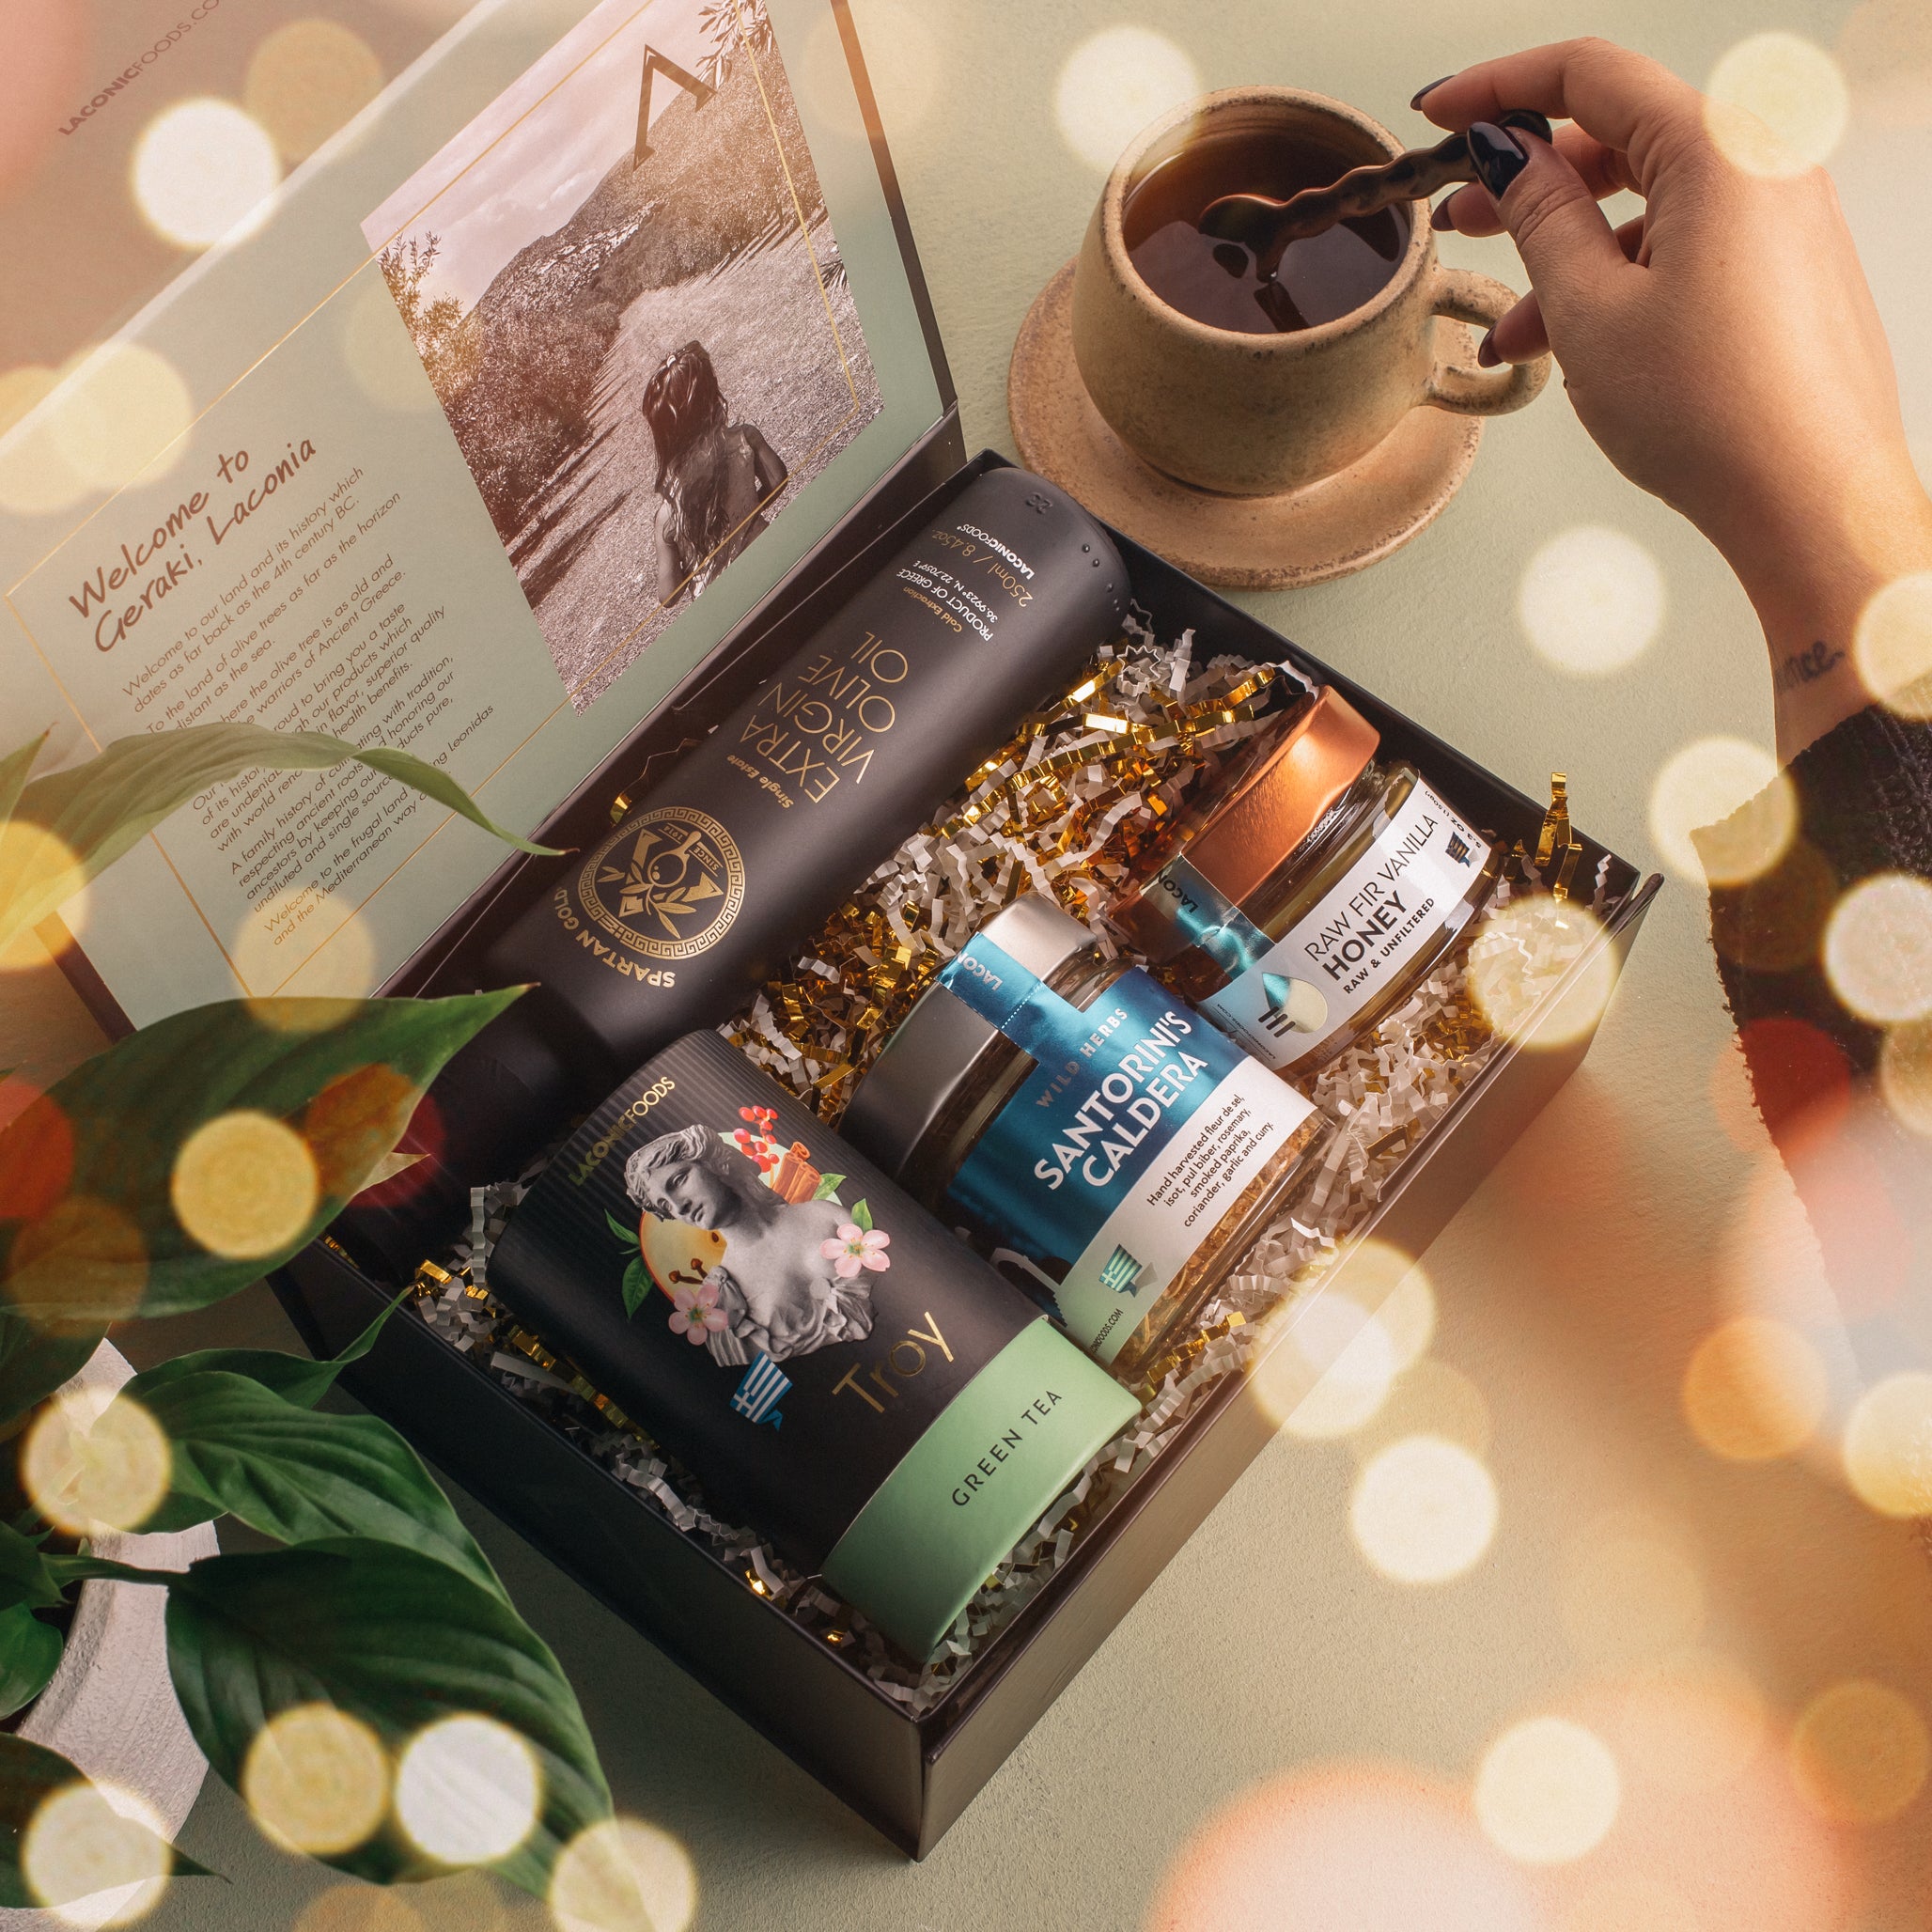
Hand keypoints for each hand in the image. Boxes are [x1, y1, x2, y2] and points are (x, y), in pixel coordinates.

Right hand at [1418, 39, 1931, 757]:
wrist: (1814, 501)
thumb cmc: (1716, 413)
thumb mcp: (1588, 310)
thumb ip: (1540, 218)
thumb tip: (1507, 158)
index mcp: (1720, 148)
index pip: (1591, 76)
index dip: (1500, 89)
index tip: (1441, 114)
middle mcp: (1765, 163)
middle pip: (1622, 138)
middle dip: (1529, 180)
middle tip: (1460, 215)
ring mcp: (1783, 217)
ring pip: (1649, 205)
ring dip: (1569, 252)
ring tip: (1511, 324)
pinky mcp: (1788, 269)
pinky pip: (1688, 246)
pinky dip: (1622, 279)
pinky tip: (1573, 342)